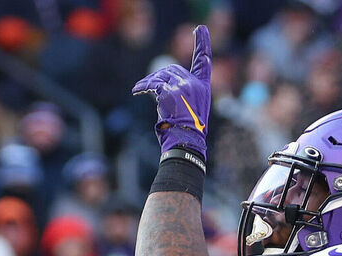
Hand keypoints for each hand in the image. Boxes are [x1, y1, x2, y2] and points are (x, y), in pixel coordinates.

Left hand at [132, 25, 210, 158]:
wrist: (186, 140)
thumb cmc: (187, 131)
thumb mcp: (192, 109)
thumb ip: (183, 93)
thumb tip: (161, 85)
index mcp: (203, 88)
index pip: (204, 62)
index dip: (203, 44)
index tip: (201, 29)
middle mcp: (194, 84)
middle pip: (173, 69)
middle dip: (160, 76)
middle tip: (149, 86)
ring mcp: (182, 86)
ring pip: (161, 75)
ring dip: (150, 82)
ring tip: (140, 89)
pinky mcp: (169, 91)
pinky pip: (153, 84)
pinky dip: (143, 86)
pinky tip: (137, 90)